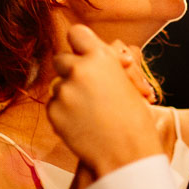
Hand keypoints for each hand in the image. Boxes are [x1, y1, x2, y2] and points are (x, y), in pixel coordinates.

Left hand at [48, 25, 163, 176]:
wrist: (127, 155)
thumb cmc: (135, 120)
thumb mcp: (127, 81)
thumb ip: (105, 64)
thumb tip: (90, 53)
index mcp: (100, 57)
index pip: (77, 33)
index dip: (80, 44)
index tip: (83, 54)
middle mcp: (78, 69)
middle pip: (61, 59)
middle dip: (71, 70)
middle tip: (87, 87)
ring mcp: (63, 91)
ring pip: (57, 84)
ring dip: (68, 94)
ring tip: (90, 112)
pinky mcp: (53, 112)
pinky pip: (54, 105)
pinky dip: (64, 112)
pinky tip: (82, 123)